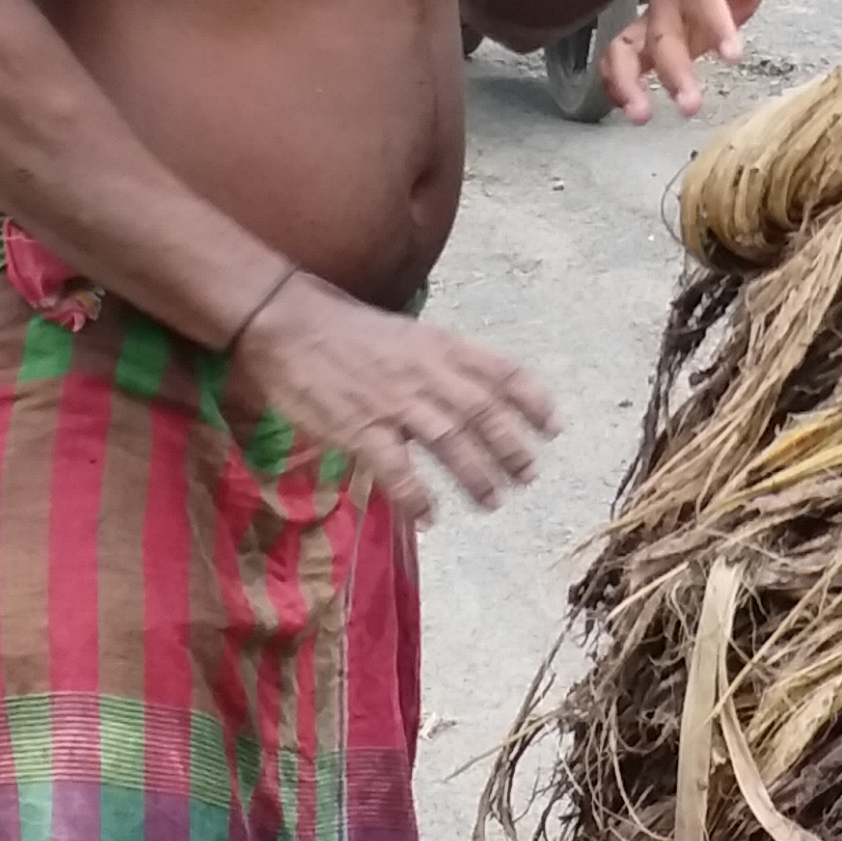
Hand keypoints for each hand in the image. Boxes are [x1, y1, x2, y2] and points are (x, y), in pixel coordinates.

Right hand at [221, 277, 560, 521]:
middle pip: (483, 412)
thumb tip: (472, 392)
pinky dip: (417, 496)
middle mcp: (426, 372)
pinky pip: (397, 470)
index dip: (532, 400)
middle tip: (528, 476)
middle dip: (512, 447)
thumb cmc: (346, 329)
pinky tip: (430, 517)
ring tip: (491, 501)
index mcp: (440, 345)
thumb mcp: (407, 334)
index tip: (553, 427)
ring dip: (476, 475)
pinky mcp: (359, 428)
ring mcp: (394, 401)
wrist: (288, 323)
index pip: (502, 371)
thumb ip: (440, 361)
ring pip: (450, 441)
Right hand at [605, 0, 826, 122]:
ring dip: (628, 79)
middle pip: (661, 28)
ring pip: (626, 45)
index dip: (713, 21)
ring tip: (641, 115)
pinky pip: (622, 58)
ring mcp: (656, 15)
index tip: (733, 54)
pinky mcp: (652, 37)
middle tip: (690, 105)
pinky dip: (617, 82)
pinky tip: (631, 109)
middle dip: (672, 68)